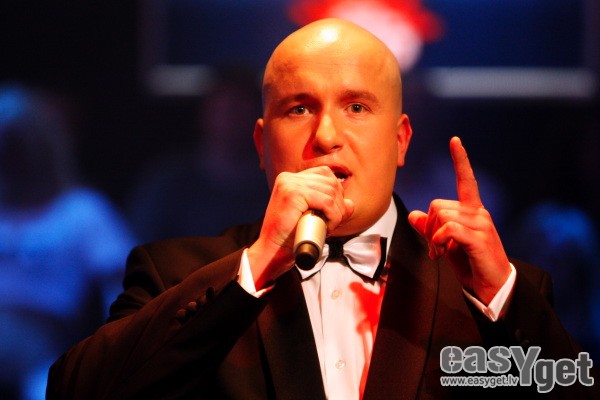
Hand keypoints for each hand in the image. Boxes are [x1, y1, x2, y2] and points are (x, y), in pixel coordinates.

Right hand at [247, 166, 353, 288]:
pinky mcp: (293, 193)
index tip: (331, 214)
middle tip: (331, 223)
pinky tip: (327, 226)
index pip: (325, 174)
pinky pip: (327, 201)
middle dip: (338, 204)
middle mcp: (288, 178)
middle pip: (330, 181)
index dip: (335, 193)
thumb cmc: (290, 238)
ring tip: (327, 227)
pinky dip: (333, 216)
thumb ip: (332, 208)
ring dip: (336, 213)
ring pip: (331, 192)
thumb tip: (351, 204)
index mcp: (290, 179)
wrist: (272, 252)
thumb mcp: (314, 218)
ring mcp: (289, 184)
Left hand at [408, 137, 510, 304]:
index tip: (455, 140)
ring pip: (441, 216)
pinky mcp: (479, 238)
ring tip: (441, 253)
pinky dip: (438, 241)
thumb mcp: (445, 244)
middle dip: (429, 227)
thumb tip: (413, 215)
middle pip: (438, 205)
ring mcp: (481, 225)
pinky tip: (443, 253)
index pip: (466, 180)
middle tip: (435, 248)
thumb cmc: (471, 264)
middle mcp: (479, 213)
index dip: (460, 160)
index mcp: (472, 211)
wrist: (492, 287)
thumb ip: (431, 229)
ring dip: (433, 238)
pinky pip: (447, 229)